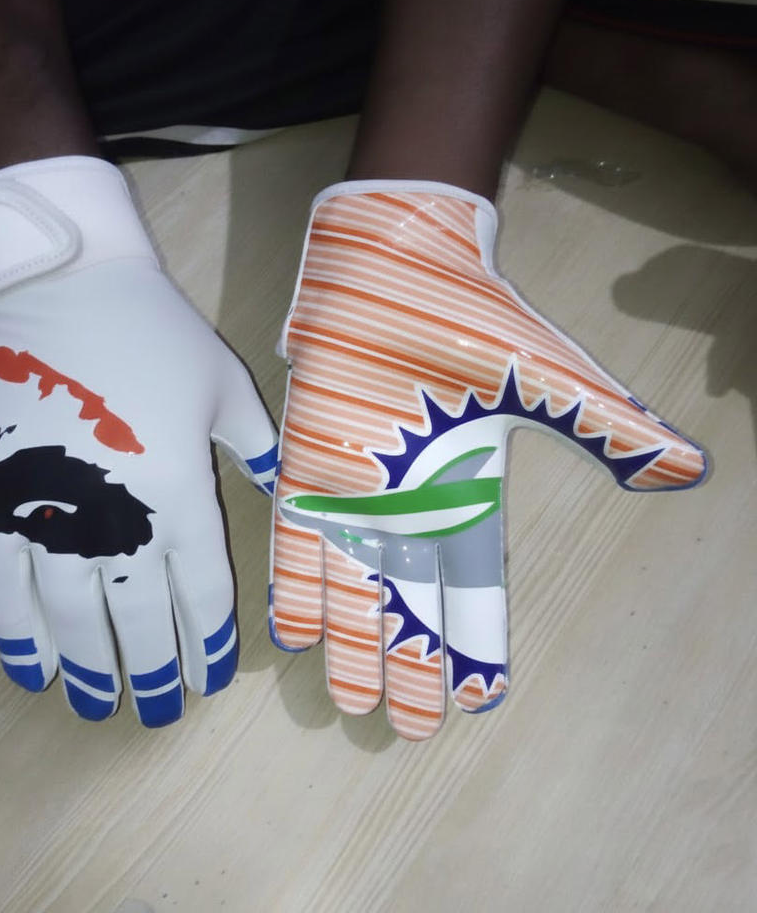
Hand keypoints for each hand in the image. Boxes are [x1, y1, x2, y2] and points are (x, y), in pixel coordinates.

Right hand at [0, 156, 276, 725]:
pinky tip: (32, 670)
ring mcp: (51, 517)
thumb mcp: (227, 388)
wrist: (61, 288)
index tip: (208, 678)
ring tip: (99, 705)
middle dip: (153, 671)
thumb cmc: (155, 333)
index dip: (206, 642)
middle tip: (158, 713)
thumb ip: (259, 451)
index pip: (201, 592)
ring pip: (76, 618)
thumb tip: (286, 494)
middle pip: (140, 618)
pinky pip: (4, 589)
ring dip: (91, 668)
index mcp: (183, 496)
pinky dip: (17, 636)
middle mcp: (120, 522)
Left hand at [269, 180, 704, 739]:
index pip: (474, 586)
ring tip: (351, 701)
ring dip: (351, 643)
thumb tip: (688, 470)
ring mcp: (354, 484)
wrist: (395, 257)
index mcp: (468, 489)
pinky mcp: (309, 460)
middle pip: (409, 602)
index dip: (476, 643)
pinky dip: (297, 586)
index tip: (476, 699)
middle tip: (405, 727)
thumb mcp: (548, 379)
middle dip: (408, 662)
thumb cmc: (470, 313)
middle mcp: (408, 500)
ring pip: (351, 583)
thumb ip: (607, 428)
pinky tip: (295, 634)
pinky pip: (298, 538)